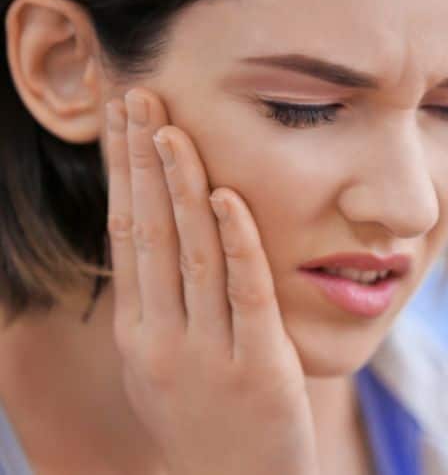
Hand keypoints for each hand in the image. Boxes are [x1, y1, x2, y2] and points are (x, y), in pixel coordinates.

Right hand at [104, 87, 319, 474]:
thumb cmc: (206, 420)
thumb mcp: (166, 364)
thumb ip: (160, 306)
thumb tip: (155, 240)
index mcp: (140, 332)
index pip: (126, 235)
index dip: (122, 174)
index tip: (120, 119)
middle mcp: (163, 338)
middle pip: (148, 233)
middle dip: (140, 161)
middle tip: (137, 94)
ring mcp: (210, 354)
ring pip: (191, 255)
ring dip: (180, 187)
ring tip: (173, 127)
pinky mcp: (260, 368)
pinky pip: (245, 294)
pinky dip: (237, 242)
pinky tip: (226, 196)